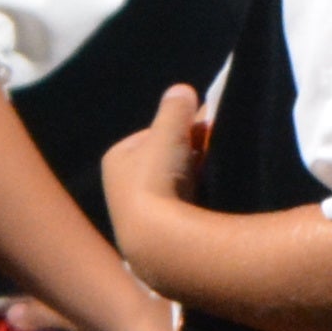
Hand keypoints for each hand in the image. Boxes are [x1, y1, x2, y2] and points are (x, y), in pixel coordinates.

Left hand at [99, 83, 210, 257]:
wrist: (158, 240)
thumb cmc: (156, 178)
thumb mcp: (168, 132)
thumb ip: (175, 109)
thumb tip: (182, 90)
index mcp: (117, 157)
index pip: (154, 134)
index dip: (181, 129)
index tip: (206, 130)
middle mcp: (120, 185)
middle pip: (164, 159)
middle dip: (190, 153)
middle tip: (214, 150)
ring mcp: (138, 213)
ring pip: (173, 184)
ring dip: (194, 177)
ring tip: (214, 174)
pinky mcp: (157, 235)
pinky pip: (180, 207)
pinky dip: (194, 200)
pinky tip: (209, 199)